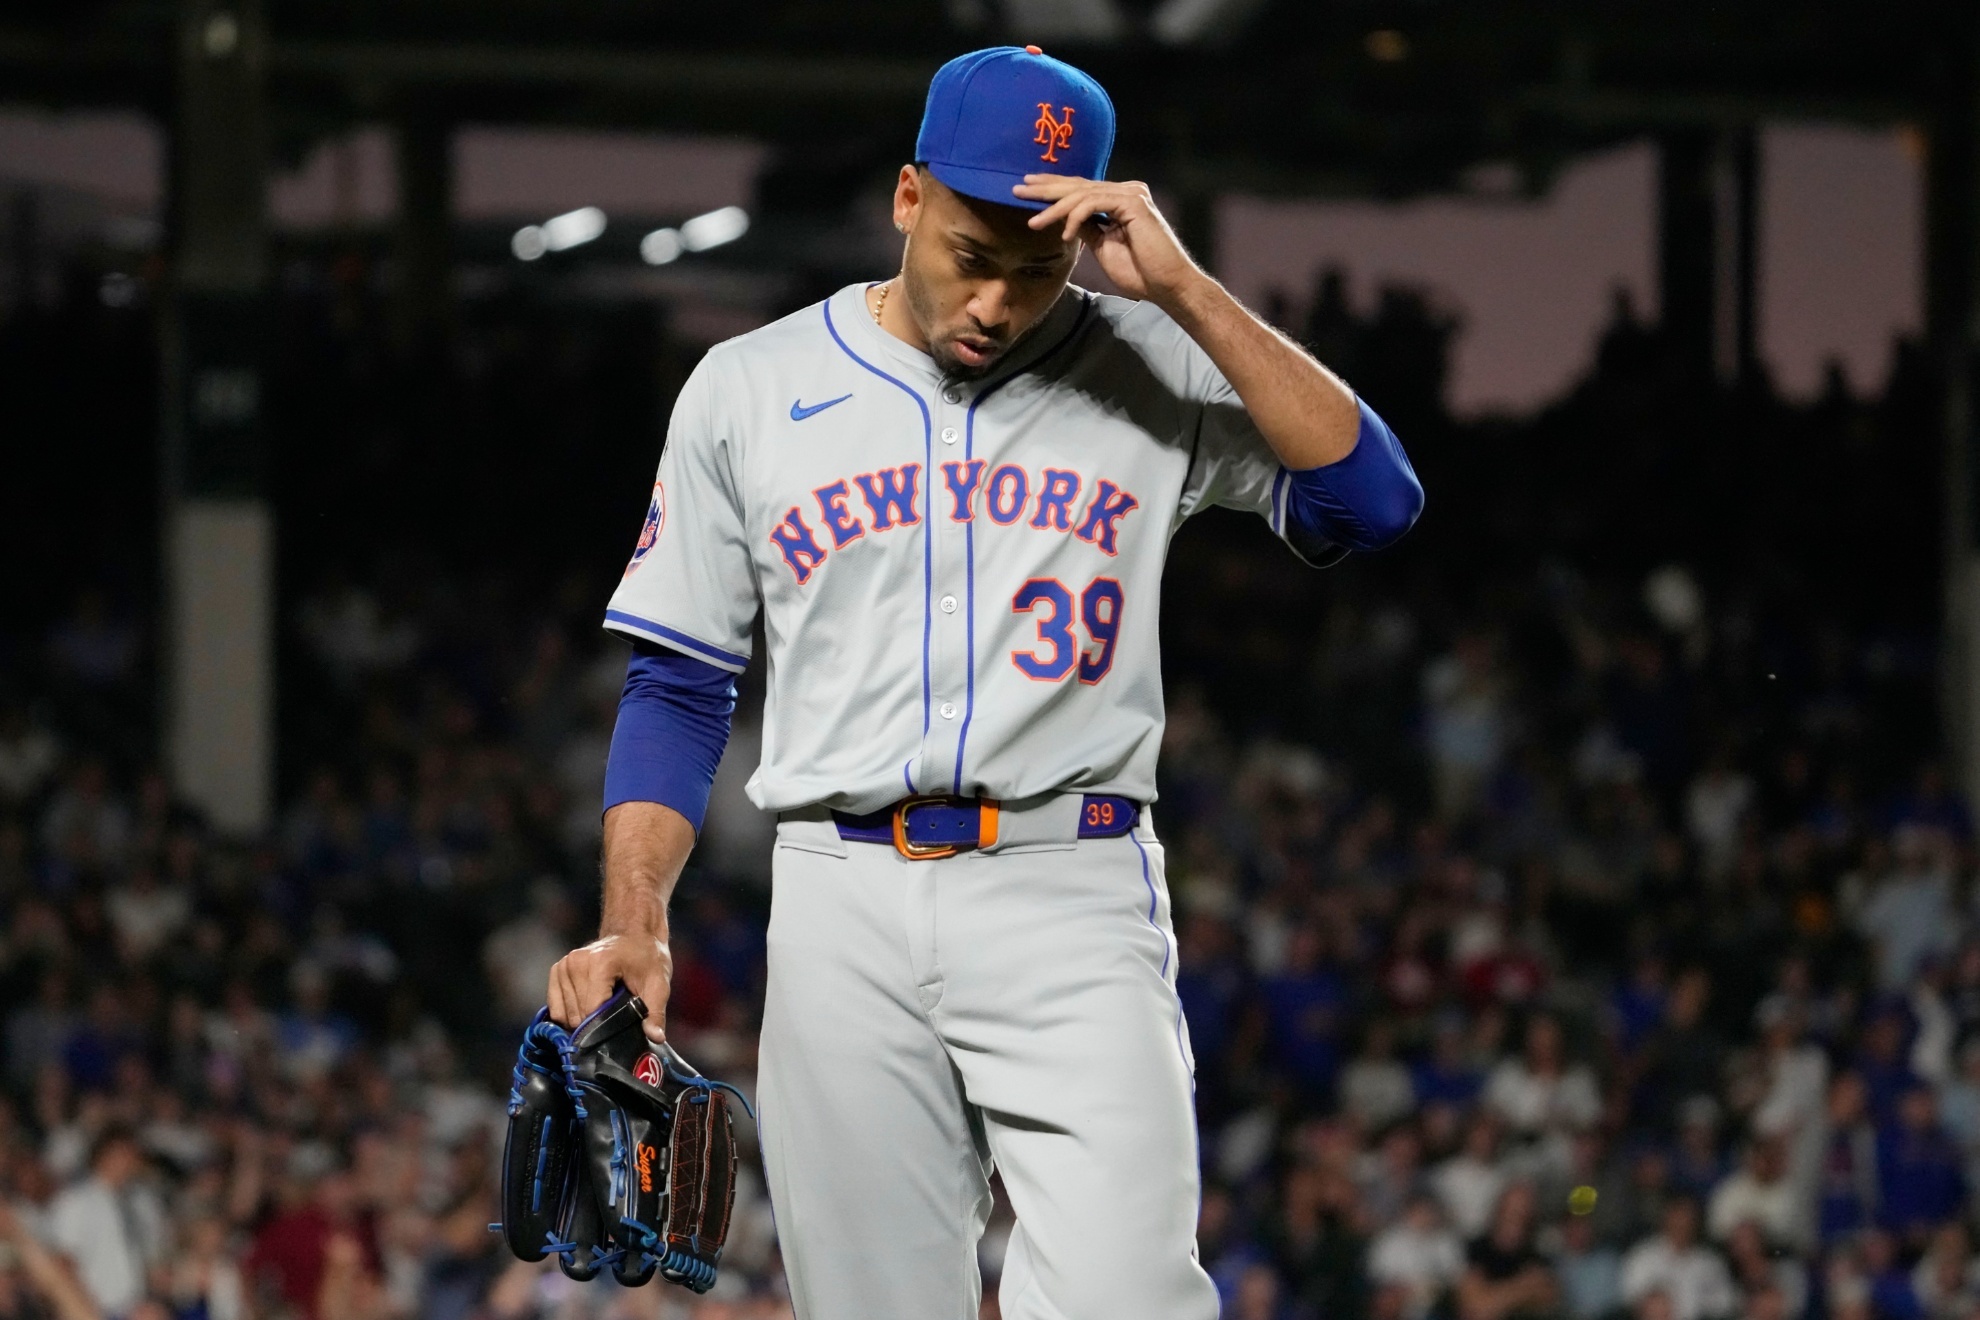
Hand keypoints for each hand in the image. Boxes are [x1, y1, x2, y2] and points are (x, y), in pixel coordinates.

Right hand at [548, 932, 672, 1043]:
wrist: (633, 934)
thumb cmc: (647, 958)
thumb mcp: (658, 984)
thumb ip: (655, 1012)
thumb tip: (657, 1037)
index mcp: (600, 963)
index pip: (592, 1010)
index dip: (605, 1028)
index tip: (618, 1033)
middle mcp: (576, 962)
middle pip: (577, 1014)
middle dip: (594, 1025)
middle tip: (613, 1017)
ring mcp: (564, 965)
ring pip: (564, 1014)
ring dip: (581, 1020)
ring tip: (601, 1009)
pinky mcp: (557, 969)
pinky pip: (555, 1006)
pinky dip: (568, 1013)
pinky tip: (585, 1008)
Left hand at [1013, 175, 1206, 307]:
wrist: (1166, 285)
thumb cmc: (1140, 272)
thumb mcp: (1103, 247)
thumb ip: (1087, 229)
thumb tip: (1065, 219)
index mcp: (1119, 200)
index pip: (1081, 190)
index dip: (1053, 189)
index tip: (1027, 191)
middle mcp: (1126, 191)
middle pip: (1078, 186)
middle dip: (1046, 188)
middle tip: (1017, 189)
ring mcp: (1131, 194)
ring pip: (1082, 194)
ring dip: (1055, 209)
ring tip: (1034, 222)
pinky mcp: (1134, 203)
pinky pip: (1094, 204)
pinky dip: (1076, 217)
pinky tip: (1064, 234)